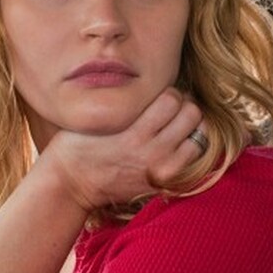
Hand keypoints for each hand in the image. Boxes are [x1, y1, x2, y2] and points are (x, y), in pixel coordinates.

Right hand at [38, 88, 205, 210]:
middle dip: (184, 106)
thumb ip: (127, 104)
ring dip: (192, 128)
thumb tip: (155, 87)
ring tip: (176, 127)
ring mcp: (162, 171)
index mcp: (135, 134)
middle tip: (171, 109)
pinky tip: (177, 144)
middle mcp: (153, 154)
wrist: (71, 184)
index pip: (172, 99)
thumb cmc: (78, 145)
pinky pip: (195, 161)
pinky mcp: (165, 184)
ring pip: (201, 137)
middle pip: (192, 115)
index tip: (159, 96)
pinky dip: (191, 148)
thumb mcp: (97, 117)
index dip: (168, 92)